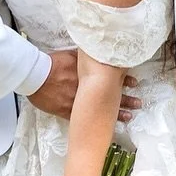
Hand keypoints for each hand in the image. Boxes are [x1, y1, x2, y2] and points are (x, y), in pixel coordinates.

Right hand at [27, 51, 141, 122]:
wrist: (36, 76)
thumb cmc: (52, 64)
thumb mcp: (71, 55)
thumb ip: (85, 55)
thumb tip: (96, 48)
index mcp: (89, 75)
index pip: (111, 79)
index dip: (123, 82)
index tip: (134, 83)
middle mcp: (87, 90)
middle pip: (110, 96)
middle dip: (125, 100)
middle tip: (139, 102)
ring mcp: (79, 102)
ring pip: (101, 110)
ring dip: (117, 113)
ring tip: (130, 117)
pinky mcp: (68, 111)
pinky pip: (85, 119)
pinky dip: (96, 123)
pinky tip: (106, 126)